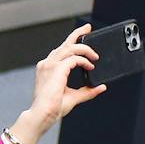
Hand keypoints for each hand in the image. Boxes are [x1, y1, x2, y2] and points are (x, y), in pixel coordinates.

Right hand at [10, 24, 106, 143]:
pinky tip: (91, 66)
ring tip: (95, 57)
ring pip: (70, 47)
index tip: (83, 37)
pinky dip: (84, 61)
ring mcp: (50, 65)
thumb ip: (87, 91)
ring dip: (85, 49)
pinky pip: (75, 58)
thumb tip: (101, 87)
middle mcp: (47, 64)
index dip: (72, 42)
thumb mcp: (74, 97)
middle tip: (88, 28)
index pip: (61, 51)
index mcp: (47, 69)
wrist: (43, 114)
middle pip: (64, 43)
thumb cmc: (53, 108)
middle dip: (77, 34)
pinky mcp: (57, 69)